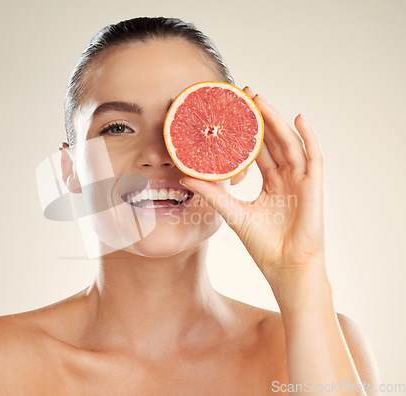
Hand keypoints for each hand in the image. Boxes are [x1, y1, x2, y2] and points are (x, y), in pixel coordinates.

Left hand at [180, 87, 325, 288]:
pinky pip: (315, 156)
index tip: (232, 113)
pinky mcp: (315, 186)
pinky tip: (298, 118)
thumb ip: (213, 193)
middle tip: (243, 96)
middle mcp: (287, 177)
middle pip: (273, 141)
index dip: (246, 131)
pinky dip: (309, 137)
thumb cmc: (264, 244)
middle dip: (260, 118)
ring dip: (277, 121)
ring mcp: (302, 180)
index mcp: (271, 183)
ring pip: (290, 143)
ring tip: (261, 100)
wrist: (286, 267)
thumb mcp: (233, 212)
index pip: (258, 150)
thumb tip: (185, 177)